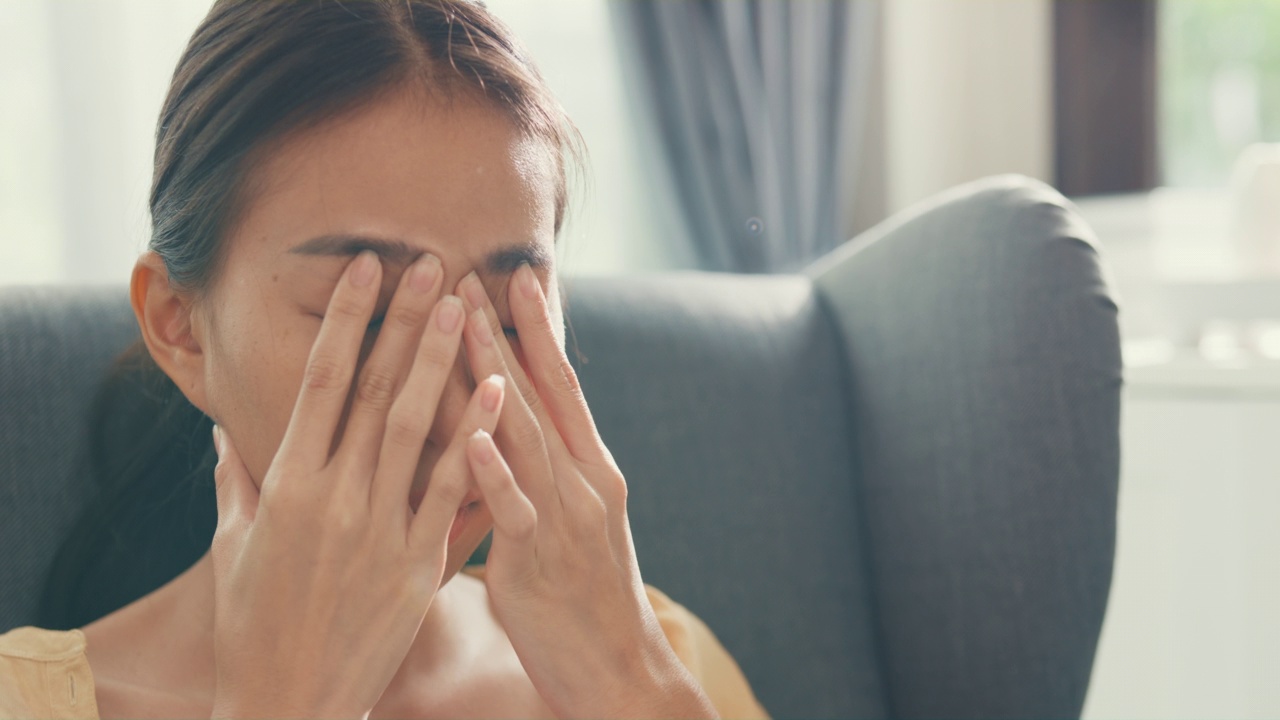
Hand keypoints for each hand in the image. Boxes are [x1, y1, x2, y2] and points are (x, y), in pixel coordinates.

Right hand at [207, 251, 505, 719]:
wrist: (287, 704)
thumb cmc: (252, 627)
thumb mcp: (233, 548)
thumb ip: (236, 484)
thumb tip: (222, 435)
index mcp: (284, 485)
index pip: (319, 381)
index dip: (345, 320)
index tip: (366, 267)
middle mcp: (331, 498)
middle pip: (375, 391)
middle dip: (404, 321)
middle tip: (433, 262)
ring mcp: (377, 531)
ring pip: (415, 428)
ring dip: (441, 360)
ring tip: (464, 304)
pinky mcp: (416, 566)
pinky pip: (451, 492)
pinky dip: (475, 439)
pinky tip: (499, 392)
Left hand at [456, 267, 717, 718]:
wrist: (621, 672)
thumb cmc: (586, 600)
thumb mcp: (575, 525)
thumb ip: (545, 476)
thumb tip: (507, 437)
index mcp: (590, 470)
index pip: (563, 385)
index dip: (540, 329)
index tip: (516, 277)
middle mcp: (584, 482)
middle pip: (540, 394)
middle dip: (503, 331)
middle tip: (469, 273)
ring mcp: (567, 519)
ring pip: (526, 435)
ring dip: (493, 375)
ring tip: (463, 323)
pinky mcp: (541, 563)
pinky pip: (516, 510)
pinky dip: (495, 471)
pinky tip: (472, 435)